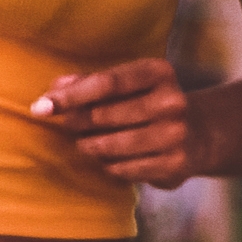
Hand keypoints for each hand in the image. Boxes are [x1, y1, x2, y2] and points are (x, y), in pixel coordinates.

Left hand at [36, 58, 211, 188]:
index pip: (107, 83)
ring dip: (88, 146)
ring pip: (110, 146)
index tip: (41, 107)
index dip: (70, 96)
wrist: (201, 133)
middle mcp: (172, 102)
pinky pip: (122, 169)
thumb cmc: (148, 102)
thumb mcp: (128, 83)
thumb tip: (53, 90)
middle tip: (67, 125)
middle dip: (76, 122)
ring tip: (85, 142)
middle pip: (104, 116)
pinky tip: (108, 158)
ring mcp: (176, 135)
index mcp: (159, 72)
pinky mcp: (174, 165)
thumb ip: (89, 82)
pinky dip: (107, 165)